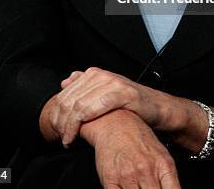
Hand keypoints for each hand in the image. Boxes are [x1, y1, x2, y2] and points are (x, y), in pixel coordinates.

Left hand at [56, 67, 182, 146]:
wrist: (157, 108)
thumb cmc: (130, 105)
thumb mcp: (105, 93)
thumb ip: (85, 86)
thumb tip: (66, 81)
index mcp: (95, 74)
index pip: (65, 93)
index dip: (57, 113)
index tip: (56, 130)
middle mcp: (101, 75)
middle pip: (69, 99)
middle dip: (60, 122)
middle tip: (61, 138)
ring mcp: (112, 82)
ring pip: (77, 105)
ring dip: (68, 126)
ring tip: (68, 140)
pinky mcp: (121, 93)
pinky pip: (92, 108)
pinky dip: (79, 124)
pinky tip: (77, 136)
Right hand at [90, 109, 180, 188]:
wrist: (114, 120)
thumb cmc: (138, 136)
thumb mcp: (161, 154)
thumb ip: (168, 178)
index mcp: (163, 164)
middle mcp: (147, 170)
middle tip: (149, 187)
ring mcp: (128, 176)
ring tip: (138, 186)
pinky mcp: (110, 179)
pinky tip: (126, 187)